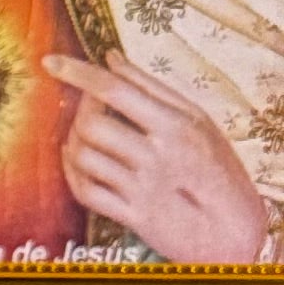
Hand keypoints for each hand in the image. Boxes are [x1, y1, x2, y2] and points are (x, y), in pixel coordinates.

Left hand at [42, 52, 273, 264]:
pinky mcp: (131, 216)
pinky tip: (77, 162)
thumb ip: (152, 89)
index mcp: (176, 125)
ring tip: (86, 136)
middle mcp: (156, 155)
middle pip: (92, 124)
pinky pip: (84, 191)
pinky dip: (72, 174)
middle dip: (79, 113)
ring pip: (83, 156)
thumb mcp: (197, 120)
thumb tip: (111, 57)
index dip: (78, 73)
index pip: (116, 90)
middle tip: (88, 111)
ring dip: (74, 142)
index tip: (50, 62)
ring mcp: (141, 187)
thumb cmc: (217, 167)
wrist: (234, 227)